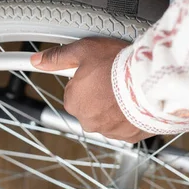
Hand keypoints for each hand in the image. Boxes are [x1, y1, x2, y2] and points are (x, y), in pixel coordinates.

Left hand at [30, 37, 153, 142]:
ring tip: (129, 89)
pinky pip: (127, 126)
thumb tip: (37, 60)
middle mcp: (88, 121)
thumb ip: (59, 57)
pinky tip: (137, 102)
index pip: (74, 91)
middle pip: (91, 106)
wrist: (151, 82)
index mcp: (74, 102)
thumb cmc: (118, 65)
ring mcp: (109, 131)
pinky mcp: (130, 136)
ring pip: (109, 117)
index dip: (88, 78)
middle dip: (101, 94)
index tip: (100, 71)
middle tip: (115, 78)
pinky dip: (131, 116)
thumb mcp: (84, 51)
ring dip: (116, 106)